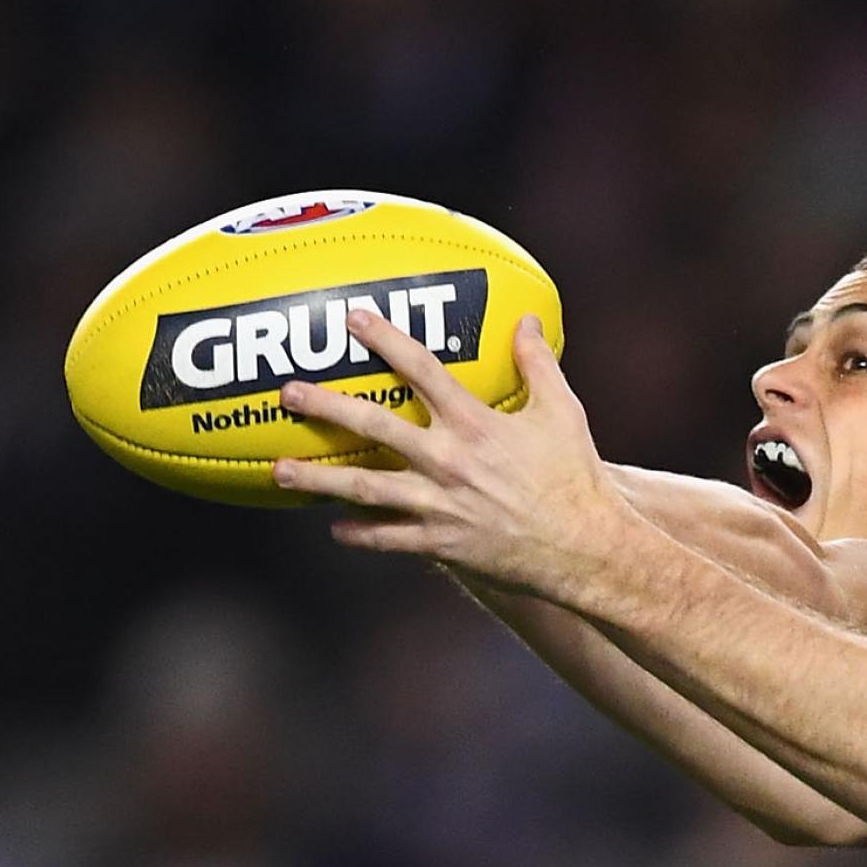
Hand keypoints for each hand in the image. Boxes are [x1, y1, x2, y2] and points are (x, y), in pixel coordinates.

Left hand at [273, 309, 629, 597]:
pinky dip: (360, 534)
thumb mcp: (563, 413)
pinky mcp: (444, 544)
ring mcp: (442, 505)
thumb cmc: (578, 478)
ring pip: (366, 488)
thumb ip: (539, 364)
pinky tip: (335, 527)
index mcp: (476, 424)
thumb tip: (527, 320)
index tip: (351, 318)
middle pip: (374, 425)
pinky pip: (390, 539)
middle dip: (326, 407)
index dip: (384, 339)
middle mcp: (450, 461)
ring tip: (280, 470)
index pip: (421, 370)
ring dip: (318, 479)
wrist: (586, 548)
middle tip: (287, 393)